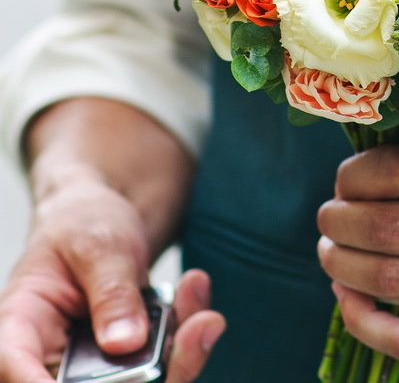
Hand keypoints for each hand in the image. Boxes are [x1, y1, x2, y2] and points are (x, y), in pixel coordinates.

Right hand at [0, 170, 224, 382]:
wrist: (104, 212)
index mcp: (23, 324)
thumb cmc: (83, 220)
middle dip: (145, 378)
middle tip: (192, 334)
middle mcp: (52, 357)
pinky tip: (196, 292)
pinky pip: (161, 368)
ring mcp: (92, 365)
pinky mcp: (127, 363)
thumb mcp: (97, 243)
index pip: (17, 368)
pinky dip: (185, 338)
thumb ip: (111, 291)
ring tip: (201, 307)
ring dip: (178, 357)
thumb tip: (125, 343)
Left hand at [317, 146, 398, 362]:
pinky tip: (348, 298)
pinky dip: (367, 325)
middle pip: (389, 232)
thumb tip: (360, 158)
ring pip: (394, 284)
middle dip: (340, 221)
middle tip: (328, 213)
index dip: (356, 176)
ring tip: (330, 248)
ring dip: (343, 265)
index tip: (345, 176)